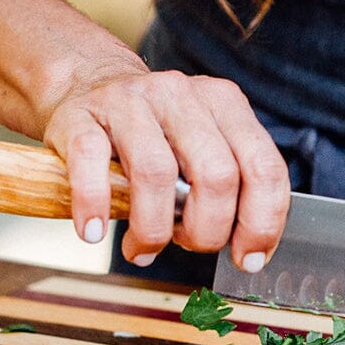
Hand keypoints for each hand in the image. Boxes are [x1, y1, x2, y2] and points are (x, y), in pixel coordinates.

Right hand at [43, 60, 290, 271]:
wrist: (89, 85)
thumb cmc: (155, 135)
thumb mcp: (203, 147)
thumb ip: (231, 190)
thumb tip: (247, 253)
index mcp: (224, 104)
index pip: (264, 167)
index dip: (261, 224)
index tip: (246, 258)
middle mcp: (182, 96)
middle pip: (215, 175)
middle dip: (207, 231)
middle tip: (188, 245)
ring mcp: (130, 102)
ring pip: (156, 173)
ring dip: (153, 229)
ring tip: (142, 248)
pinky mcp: (80, 115)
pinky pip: (91, 163)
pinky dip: (94, 206)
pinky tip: (94, 232)